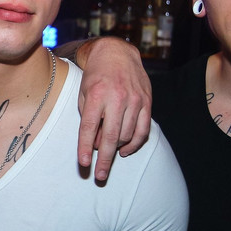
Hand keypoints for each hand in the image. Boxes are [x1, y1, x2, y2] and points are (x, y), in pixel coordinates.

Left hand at [74, 37, 151, 180]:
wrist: (116, 54)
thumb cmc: (95, 76)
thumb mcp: (83, 93)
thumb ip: (88, 118)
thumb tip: (95, 145)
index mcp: (96, 94)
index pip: (89, 127)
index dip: (85, 147)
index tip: (83, 164)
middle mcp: (117, 97)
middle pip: (110, 136)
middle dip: (104, 159)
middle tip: (100, 176)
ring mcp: (135, 100)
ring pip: (126, 135)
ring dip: (116, 148)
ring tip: (108, 151)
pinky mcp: (147, 102)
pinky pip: (143, 130)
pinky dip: (134, 144)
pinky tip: (124, 151)